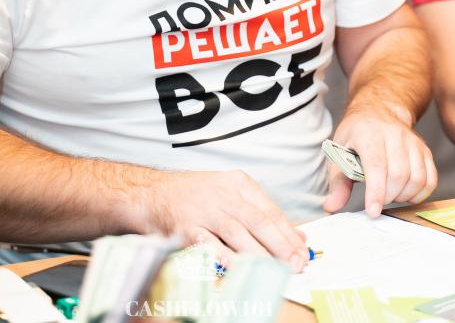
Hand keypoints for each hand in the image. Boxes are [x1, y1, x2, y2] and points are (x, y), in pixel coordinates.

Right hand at [140, 168, 308, 270]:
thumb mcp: (231, 193)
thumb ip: (263, 214)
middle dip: (280, 246)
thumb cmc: (196, 195)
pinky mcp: (187, 228)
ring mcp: (204, 210)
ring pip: (238, 235)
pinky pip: (211, 247)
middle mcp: (222, 194)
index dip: (288, 233)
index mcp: (237, 183)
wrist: (152, 193)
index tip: (302, 251)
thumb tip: (298, 237)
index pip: (269, 211)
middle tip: (296, 264)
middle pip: (258, 222)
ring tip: (276, 271)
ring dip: (260, 256)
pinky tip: (242, 270)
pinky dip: (227, 259)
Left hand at [322, 106, 437, 217]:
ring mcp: (412, 141)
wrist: (378, 110)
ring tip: (390, 194)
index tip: (373, 212)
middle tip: (378, 199)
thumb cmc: (356, 135)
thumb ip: (337, 181)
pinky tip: (406, 193)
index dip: (376, 192)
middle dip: (388, 197)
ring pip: (417, 179)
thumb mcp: (340, 152)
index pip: (376, 166)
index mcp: (367, 133)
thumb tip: (331, 206)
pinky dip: (420, 193)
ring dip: (404, 196)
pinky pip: (430, 179)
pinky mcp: (424, 150)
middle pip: (398, 175)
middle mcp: (393, 134)